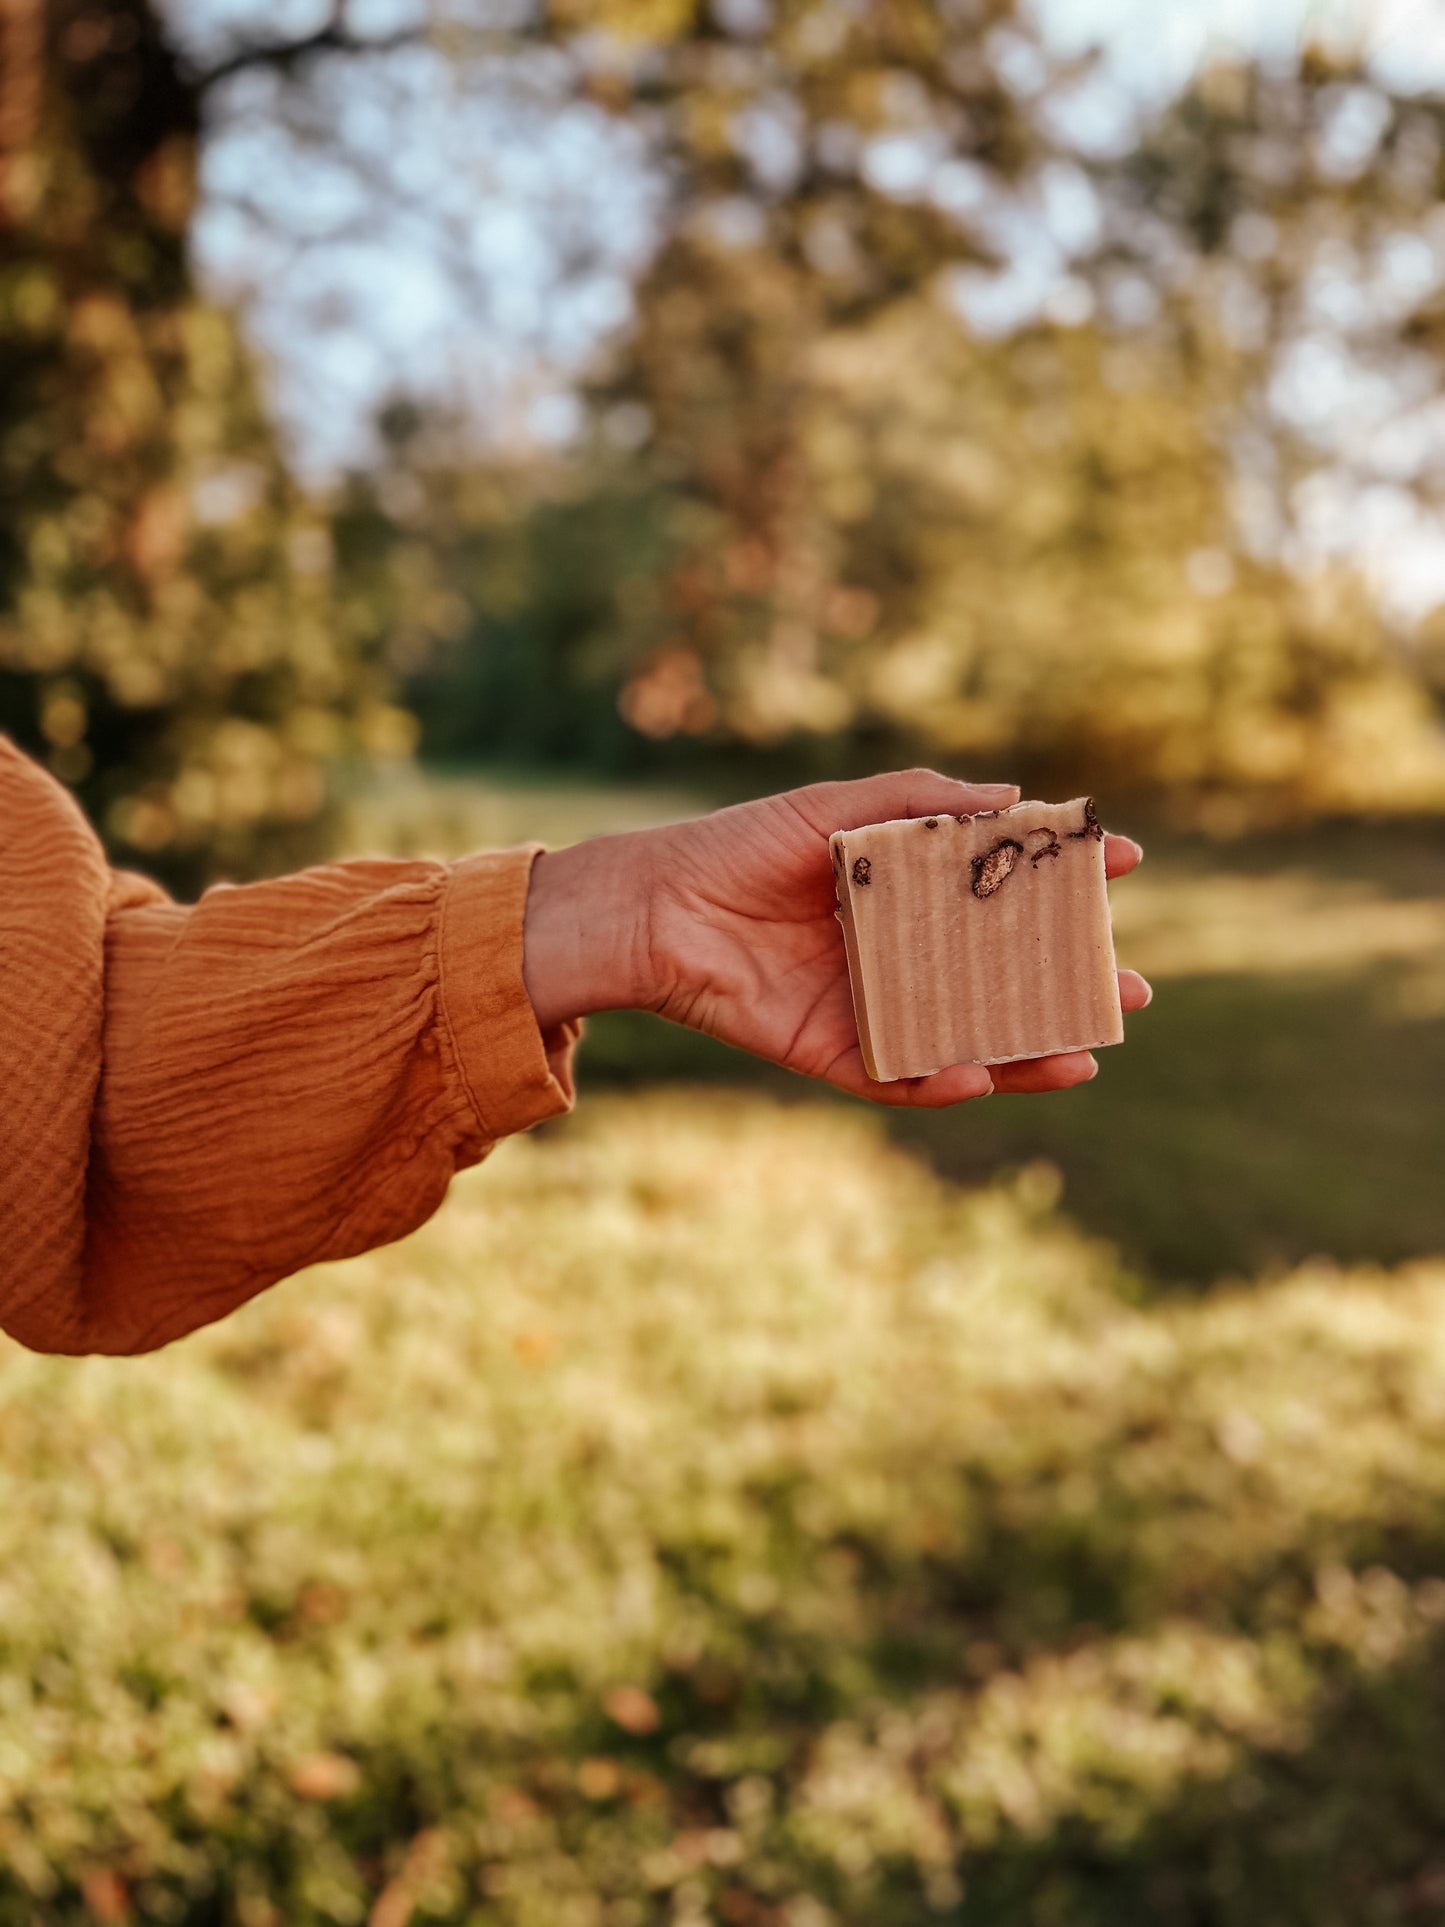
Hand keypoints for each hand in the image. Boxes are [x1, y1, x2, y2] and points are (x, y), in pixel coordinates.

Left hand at [522, 769, 1151, 1107]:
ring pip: (967, 1041)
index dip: (1064, 884)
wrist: (658, 907)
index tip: (1121, 864)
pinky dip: (939, 1082)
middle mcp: (902, 957)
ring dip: (1028, 1055)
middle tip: (1131, 992)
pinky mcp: (835, 1054)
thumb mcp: (836, 806)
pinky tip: (979, 1073)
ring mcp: (873, 1009)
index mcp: (908, 895)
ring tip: (1085, 1053)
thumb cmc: (742, 846)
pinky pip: (898, 1079)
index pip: (1006, 895)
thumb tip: (1014, 795)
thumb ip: (919, 800)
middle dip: (1070, 990)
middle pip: (1004, 981)